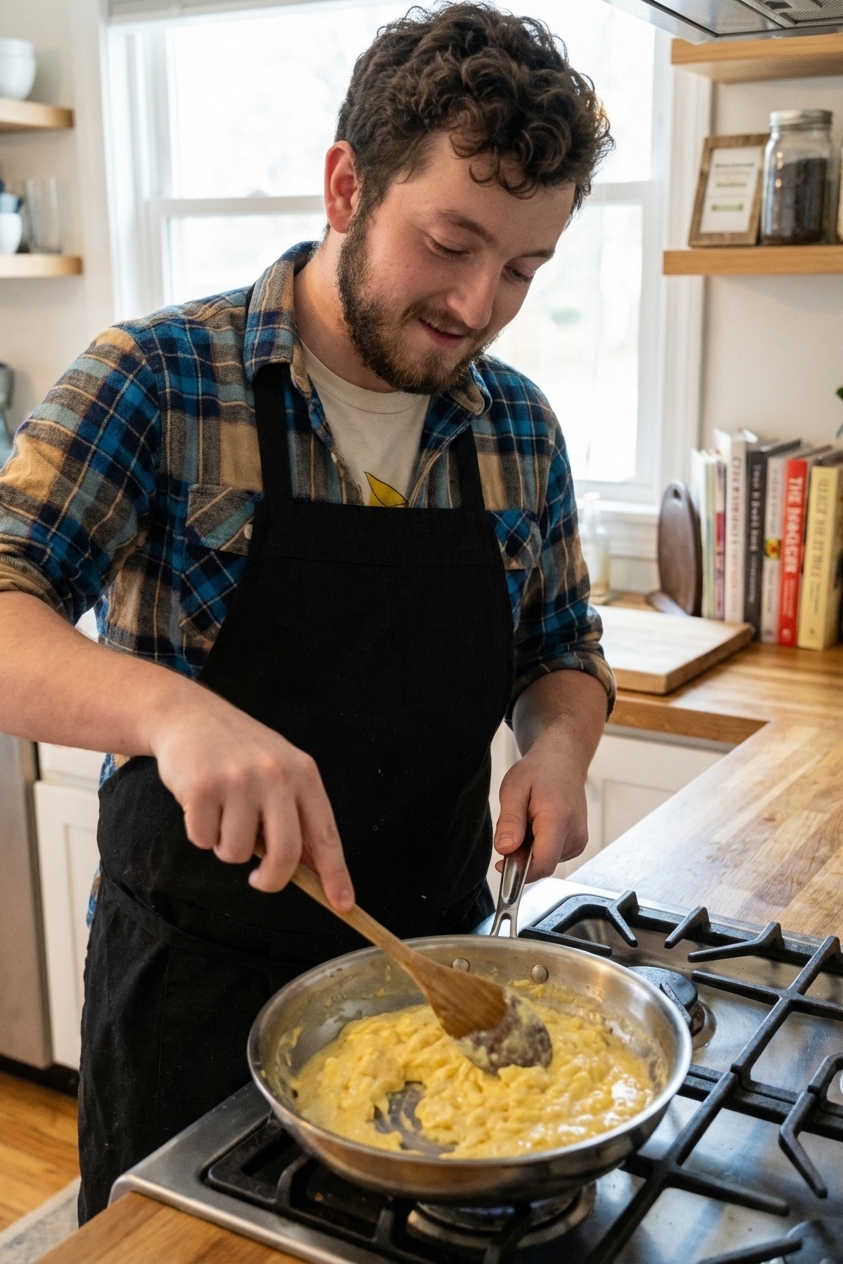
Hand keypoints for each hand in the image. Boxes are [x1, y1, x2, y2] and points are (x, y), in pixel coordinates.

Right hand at [150, 688, 353, 908]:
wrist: (189, 716)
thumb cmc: (239, 751)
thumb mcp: (279, 769)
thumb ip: (296, 813)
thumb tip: (312, 868)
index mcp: (303, 773)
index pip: (325, 833)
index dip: (335, 873)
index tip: (343, 904)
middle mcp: (275, 776)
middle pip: (285, 855)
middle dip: (272, 880)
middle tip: (260, 880)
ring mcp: (238, 781)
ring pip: (237, 853)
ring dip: (226, 846)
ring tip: (222, 813)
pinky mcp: (202, 788)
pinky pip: (203, 840)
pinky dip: (200, 832)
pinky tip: (200, 803)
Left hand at [492, 670, 605, 879]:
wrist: (563, 761)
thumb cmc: (538, 772)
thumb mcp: (513, 790)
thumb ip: (509, 822)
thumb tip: (504, 850)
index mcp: (558, 819)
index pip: (543, 863)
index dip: (520, 872)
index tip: (501, 865)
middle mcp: (575, 834)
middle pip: (543, 864)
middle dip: (521, 857)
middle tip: (513, 829)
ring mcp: (579, 840)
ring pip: (546, 862)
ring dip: (530, 851)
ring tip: (528, 821)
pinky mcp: (578, 843)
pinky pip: (553, 856)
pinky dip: (540, 847)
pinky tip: (538, 825)